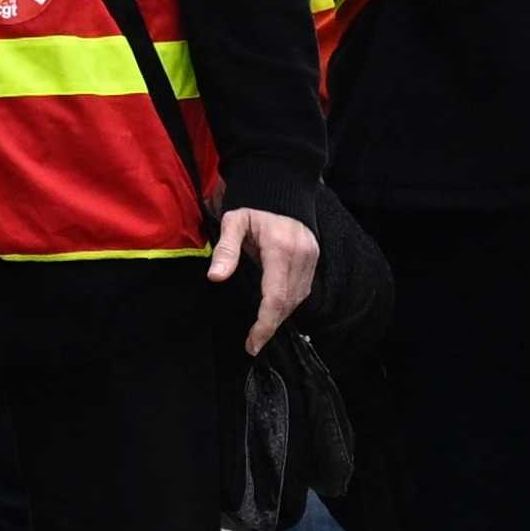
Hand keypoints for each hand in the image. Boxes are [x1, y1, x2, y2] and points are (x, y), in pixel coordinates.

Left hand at [209, 205, 321, 356]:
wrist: (281, 187)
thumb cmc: (253, 205)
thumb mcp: (233, 221)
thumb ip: (226, 249)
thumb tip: (215, 277)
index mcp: (281, 249)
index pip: (275, 296)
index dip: (265, 324)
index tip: (252, 344)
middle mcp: (301, 257)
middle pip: (288, 302)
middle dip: (270, 325)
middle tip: (253, 343)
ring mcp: (311, 259)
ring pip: (298, 299)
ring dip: (280, 316)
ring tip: (261, 330)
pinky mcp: (314, 259)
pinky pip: (303, 290)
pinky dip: (288, 303)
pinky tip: (274, 310)